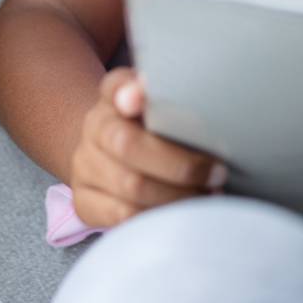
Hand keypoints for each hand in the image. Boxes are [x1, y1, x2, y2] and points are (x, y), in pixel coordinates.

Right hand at [70, 66, 230, 231]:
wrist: (112, 153)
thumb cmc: (153, 127)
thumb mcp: (165, 104)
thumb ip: (174, 93)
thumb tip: (162, 86)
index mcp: (113, 95)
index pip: (116, 86)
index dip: (126, 91)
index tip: (139, 97)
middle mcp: (94, 128)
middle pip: (129, 146)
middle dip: (180, 164)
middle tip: (217, 173)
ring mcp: (85, 167)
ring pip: (131, 187)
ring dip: (177, 195)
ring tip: (209, 194)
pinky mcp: (85, 202)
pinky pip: (123, 216)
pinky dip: (160, 216)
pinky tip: (184, 213)